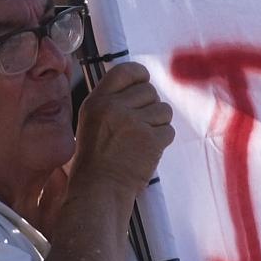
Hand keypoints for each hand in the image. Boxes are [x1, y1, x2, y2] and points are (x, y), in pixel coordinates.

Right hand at [71, 61, 173, 196]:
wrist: (99, 189)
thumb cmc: (95, 160)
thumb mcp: (91, 122)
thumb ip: (111, 102)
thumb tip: (138, 85)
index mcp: (96, 102)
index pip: (125, 71)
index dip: (139, 75)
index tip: (143, 83)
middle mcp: (115, 108)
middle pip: (149, 91)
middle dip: (149, 107)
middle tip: (138, 126)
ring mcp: (134, 123)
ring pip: (163, 110)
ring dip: (158, 124)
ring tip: (140, 140)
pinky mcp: (152, 139)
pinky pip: (169, 130)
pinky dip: (161, 141)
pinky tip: (146, 151)